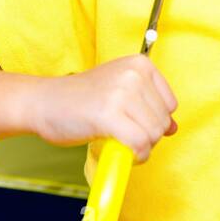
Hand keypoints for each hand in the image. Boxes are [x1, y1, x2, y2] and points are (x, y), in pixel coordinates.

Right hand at [32, 54, 178, 163]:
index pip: (170, 105)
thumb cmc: (82, 99)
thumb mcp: (120, 91)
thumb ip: (148, 106)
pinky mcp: (109, 114)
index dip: (153, 121)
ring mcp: (121, 93)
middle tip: (122, 133)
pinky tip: (121, 151)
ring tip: (118, 140)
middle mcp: (133, 74)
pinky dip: (135, 156)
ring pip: (153, 135)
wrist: (45, 102)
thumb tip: (174, 128)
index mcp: (140, 64)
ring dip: (140, 147)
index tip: (132, 122)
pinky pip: (139, 144)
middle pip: (163, 121)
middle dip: (147, 136)